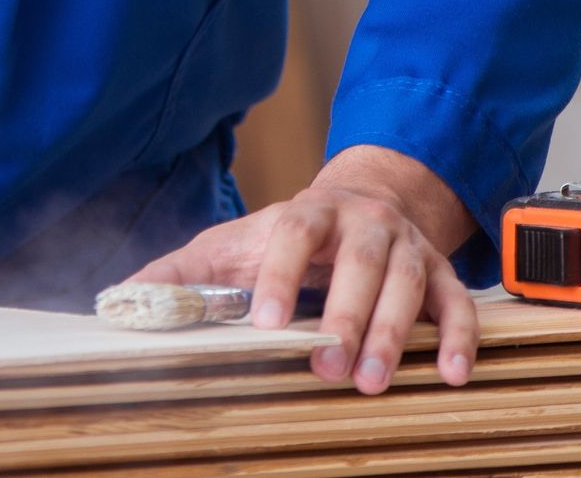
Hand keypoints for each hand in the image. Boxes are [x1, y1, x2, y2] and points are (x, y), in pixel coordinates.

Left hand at [124, 146, 476, 392]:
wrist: (367, 200)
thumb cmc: (287, 236)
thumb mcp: (231, 246)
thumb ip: (180, 274)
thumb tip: (119, 299)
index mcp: (308, 211)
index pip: (294, 235)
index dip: (281, 275)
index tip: (266, 323)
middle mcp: (364, 223)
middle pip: (360, 262)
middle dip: (346, 314)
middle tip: (328, 366)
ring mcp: (407, 248)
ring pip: (408, 284)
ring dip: (395, 333)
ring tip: (375, 380)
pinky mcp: (442, 275)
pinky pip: (459, 305)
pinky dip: (461, 337)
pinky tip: (453, 374)